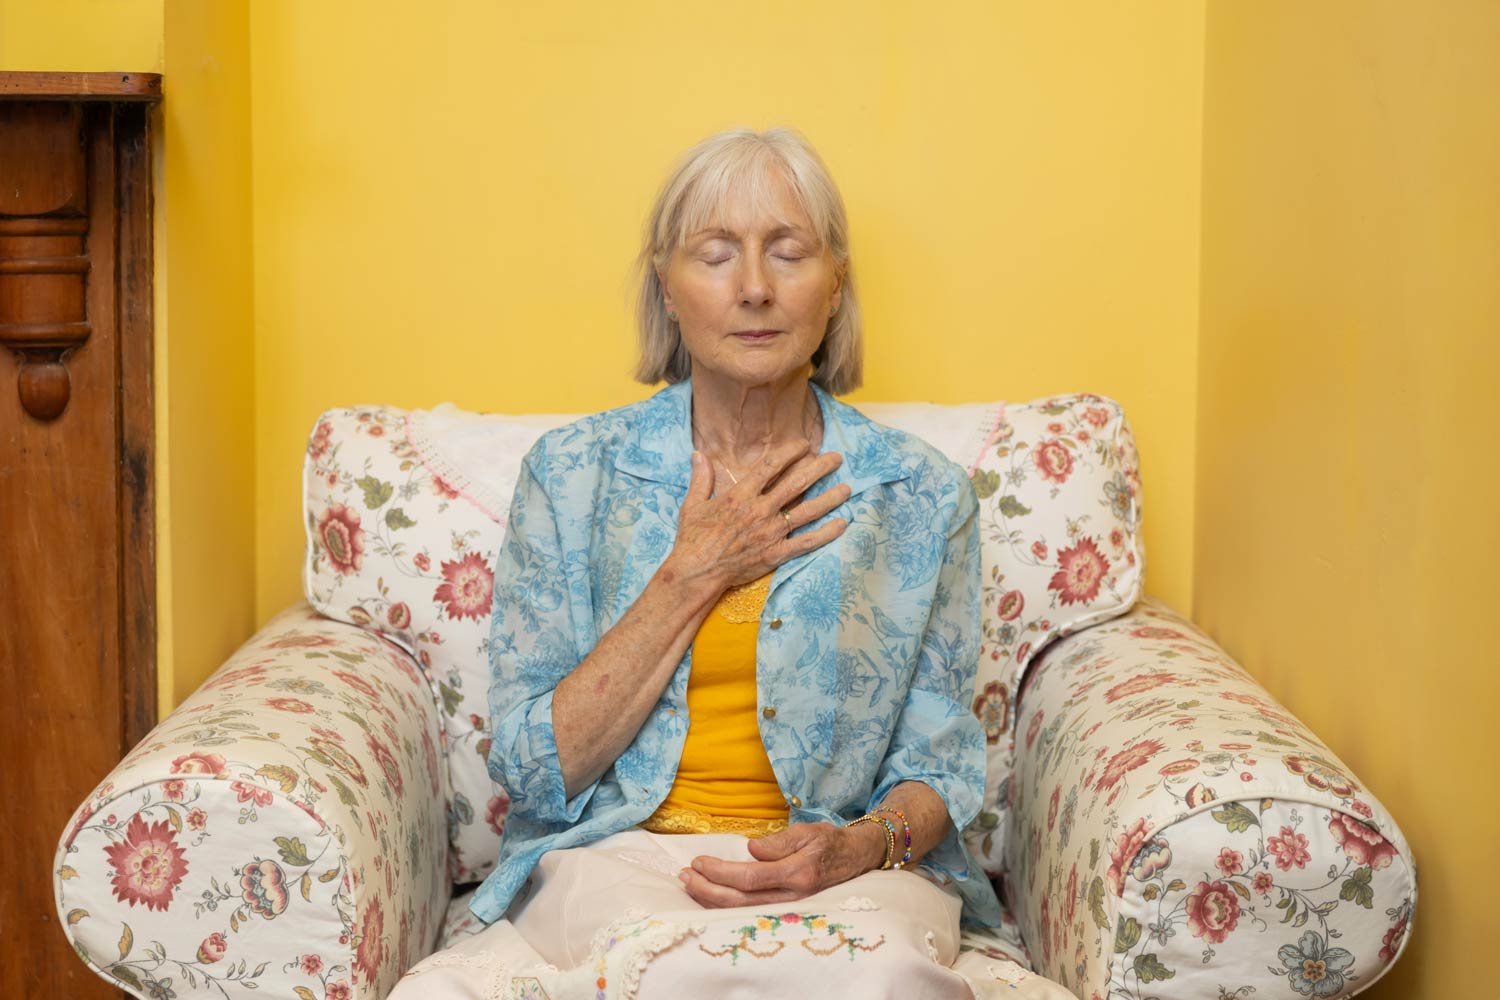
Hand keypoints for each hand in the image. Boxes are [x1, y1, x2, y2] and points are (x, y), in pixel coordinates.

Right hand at [663, 438, 850, 595]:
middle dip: (819, 468)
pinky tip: (842, 524)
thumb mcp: (693, 504)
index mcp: (740, 496)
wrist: (696, 573)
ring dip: (829, 498)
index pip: (771, 465)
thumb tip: (698, 453)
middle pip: (796, 484)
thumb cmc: (693, 539)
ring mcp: (770, 533)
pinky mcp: (775, 554)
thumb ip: (701, 478)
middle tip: (836, 458)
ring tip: (847, 488)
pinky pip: (806, 543)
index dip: (790, 451)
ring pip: (807, 511)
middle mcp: (759, 511)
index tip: (805, 444)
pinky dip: (826, 534)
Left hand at [677, 821, 885, 907]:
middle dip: (707, 889)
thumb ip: (779, 842)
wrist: (855, 858)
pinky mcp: (785, 910)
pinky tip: (708, 895)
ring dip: (711, 900)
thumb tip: (750, 849)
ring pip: (742, 911)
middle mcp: (793, 896)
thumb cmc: (829, 841)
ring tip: (689, 884)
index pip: (750, 878)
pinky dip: (725, 906)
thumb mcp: (807, 832)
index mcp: (798, 873)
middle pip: (740, 901)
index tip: (698, 861)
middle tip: (684, 874)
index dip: (720, 872)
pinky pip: (749, 912)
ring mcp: (789, 907)